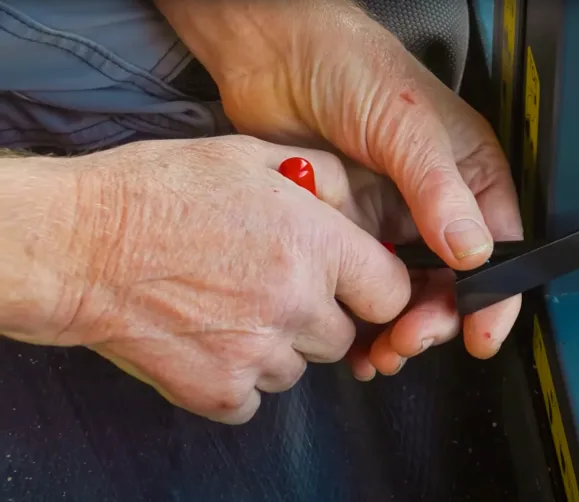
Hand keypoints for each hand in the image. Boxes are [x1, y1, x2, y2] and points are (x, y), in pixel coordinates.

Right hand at [34, 136, 409, 423]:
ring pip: (298, 370)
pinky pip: (253, 399)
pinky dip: (236, 379)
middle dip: (317, 317)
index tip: (351, 284)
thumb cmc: (156, 192)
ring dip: (275, 347)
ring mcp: (257, 354)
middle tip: (270, 289)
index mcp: (315, 244)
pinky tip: (207, 339)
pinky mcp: (218, 391)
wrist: (75, 245)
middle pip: (342, 336)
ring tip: (228, 308)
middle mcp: (296, 303)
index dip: (371, 288)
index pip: (391, 293)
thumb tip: (357, 205)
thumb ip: (320, 179)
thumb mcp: (248, 156)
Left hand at [156, 0, 523, 365]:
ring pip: (409, 292)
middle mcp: (437, 203)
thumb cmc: (353, 68)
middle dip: (437, 319)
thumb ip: (440, 192)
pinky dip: (363, 318)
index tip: (479, 336)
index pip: (499, 249)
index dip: (493, 298)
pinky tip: (355, 339)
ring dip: (399, 328)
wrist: (274, 54)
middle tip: (407, 341)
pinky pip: (366, 285)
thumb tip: (473, 254)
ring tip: (378, 351)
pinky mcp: (351, 230)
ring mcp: (392, 219)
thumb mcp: (406, 127)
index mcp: (470, 175)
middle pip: (453, 282)